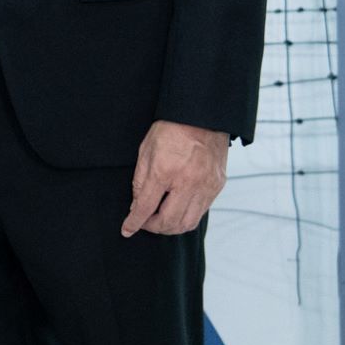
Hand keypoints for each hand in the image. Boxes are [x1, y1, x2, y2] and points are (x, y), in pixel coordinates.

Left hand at [121, 120, 227, 236]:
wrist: (202, 114)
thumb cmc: (171, 129)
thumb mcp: (146, 151)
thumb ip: (140, 181)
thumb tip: (137, 206)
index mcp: (165, 171)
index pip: (145, 207)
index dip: (134, 223)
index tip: (127, 230)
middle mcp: (188, 182)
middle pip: (168, 222)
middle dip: (153, 228)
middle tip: (145, 222)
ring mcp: (206, 185)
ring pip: (187, 223)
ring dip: (171, 227)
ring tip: (161, 220)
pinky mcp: (217, 185)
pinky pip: (201, 211)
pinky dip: (187, 216)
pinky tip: (177, 209)